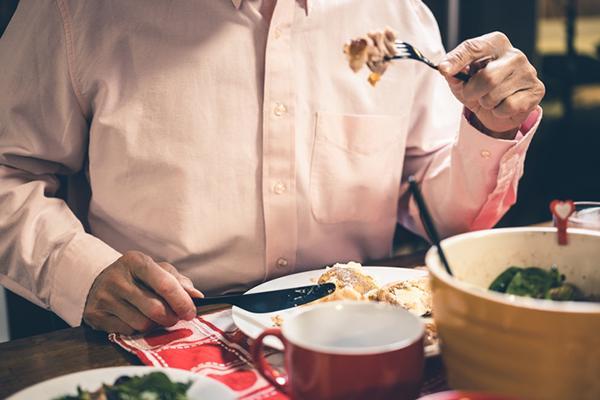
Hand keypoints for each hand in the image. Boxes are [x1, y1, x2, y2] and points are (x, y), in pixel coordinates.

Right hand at [83, 251, 202, 333]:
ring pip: (141, 324)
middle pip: (155, 308)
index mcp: (136, 261)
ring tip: (154, 318)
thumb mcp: (157, 271)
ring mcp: (104, 297)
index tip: (191, 313)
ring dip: (154, 326)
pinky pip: (126, 332)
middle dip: (170, 317)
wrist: (99, 280)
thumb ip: (178, 282)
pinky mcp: (95, 315)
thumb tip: (197, 297)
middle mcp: (117, 277)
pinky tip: (136, 320)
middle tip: (173, 318)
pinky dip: (137, 330)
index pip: (165, 284)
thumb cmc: (137, 276)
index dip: (181, 302)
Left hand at [438, 32, 544, 136]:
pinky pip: (508, 107)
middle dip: (472, 92)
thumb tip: (445, 68)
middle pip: (487, 78)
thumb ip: (452, 72)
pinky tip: (503, 106)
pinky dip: (498, 112)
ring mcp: (528, 72)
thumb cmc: (477, 89)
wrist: (497, 110)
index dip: (457, 60)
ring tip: (490, 99)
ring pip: (495, 96)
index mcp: (495, 43)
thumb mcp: (460, 80)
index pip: (474, 47)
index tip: (443, 70)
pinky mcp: (536, 90)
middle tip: (472, 94)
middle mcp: (515, 54)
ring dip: (485, 103)